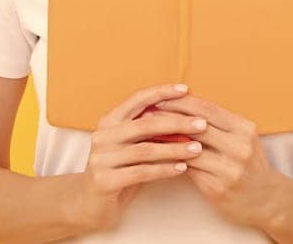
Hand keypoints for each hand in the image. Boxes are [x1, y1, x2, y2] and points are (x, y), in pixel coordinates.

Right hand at [72, 83, 209, 232]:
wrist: (90, 203)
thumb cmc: (119, 170)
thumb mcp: (131, 146)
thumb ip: (149, 132)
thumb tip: (186, 118)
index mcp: (108, 122)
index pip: (136, 100)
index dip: (160, 92)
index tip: (185, 89)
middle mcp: (102, 136)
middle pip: (144, 124)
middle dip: (176, 123)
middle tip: (201, 124)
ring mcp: (101, 159)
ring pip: (145, 150)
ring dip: (175, 149)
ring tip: (197, 149)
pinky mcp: (105, 180)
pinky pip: (141, 172)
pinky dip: (164, 169)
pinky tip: (182, 168)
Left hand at [149, 93, 290, 228]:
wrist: (266, 200)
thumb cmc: (246, 163)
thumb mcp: (240, 138)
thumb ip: (215, 123)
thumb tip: (178, 104)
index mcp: (244, 128)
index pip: (207, 108)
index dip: (180, 102)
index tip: (158, 98)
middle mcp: (240, 147)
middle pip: (197, 125)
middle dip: (168, 117)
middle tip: (144, 113)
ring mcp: (230, 169)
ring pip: (189, 149)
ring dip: (165, 140)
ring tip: (145, 134)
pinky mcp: (219, 188)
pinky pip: (188, 170)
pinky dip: (170, 160)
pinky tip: (156, 155)